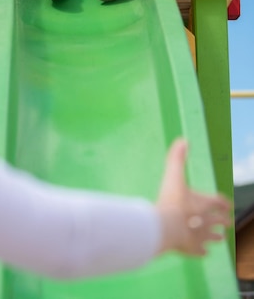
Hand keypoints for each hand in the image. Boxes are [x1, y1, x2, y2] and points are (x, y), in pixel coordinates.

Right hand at [156, 139, 230, 255]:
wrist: (164, 227)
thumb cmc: (170, 200)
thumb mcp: (173, 175)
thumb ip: (177, 157)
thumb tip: (183, 139)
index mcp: (204, 203)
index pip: (219, 203)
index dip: (223, 203)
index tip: (228, 205)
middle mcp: (206, 220)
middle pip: (219, 221)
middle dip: (223, 221)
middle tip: (227, 223)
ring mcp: (200, 236)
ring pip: (213, 237)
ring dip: (217, 236)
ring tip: (221, 238)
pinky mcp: (192, 249)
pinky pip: (201, 251)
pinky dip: (203, 251)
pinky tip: (204, 252)